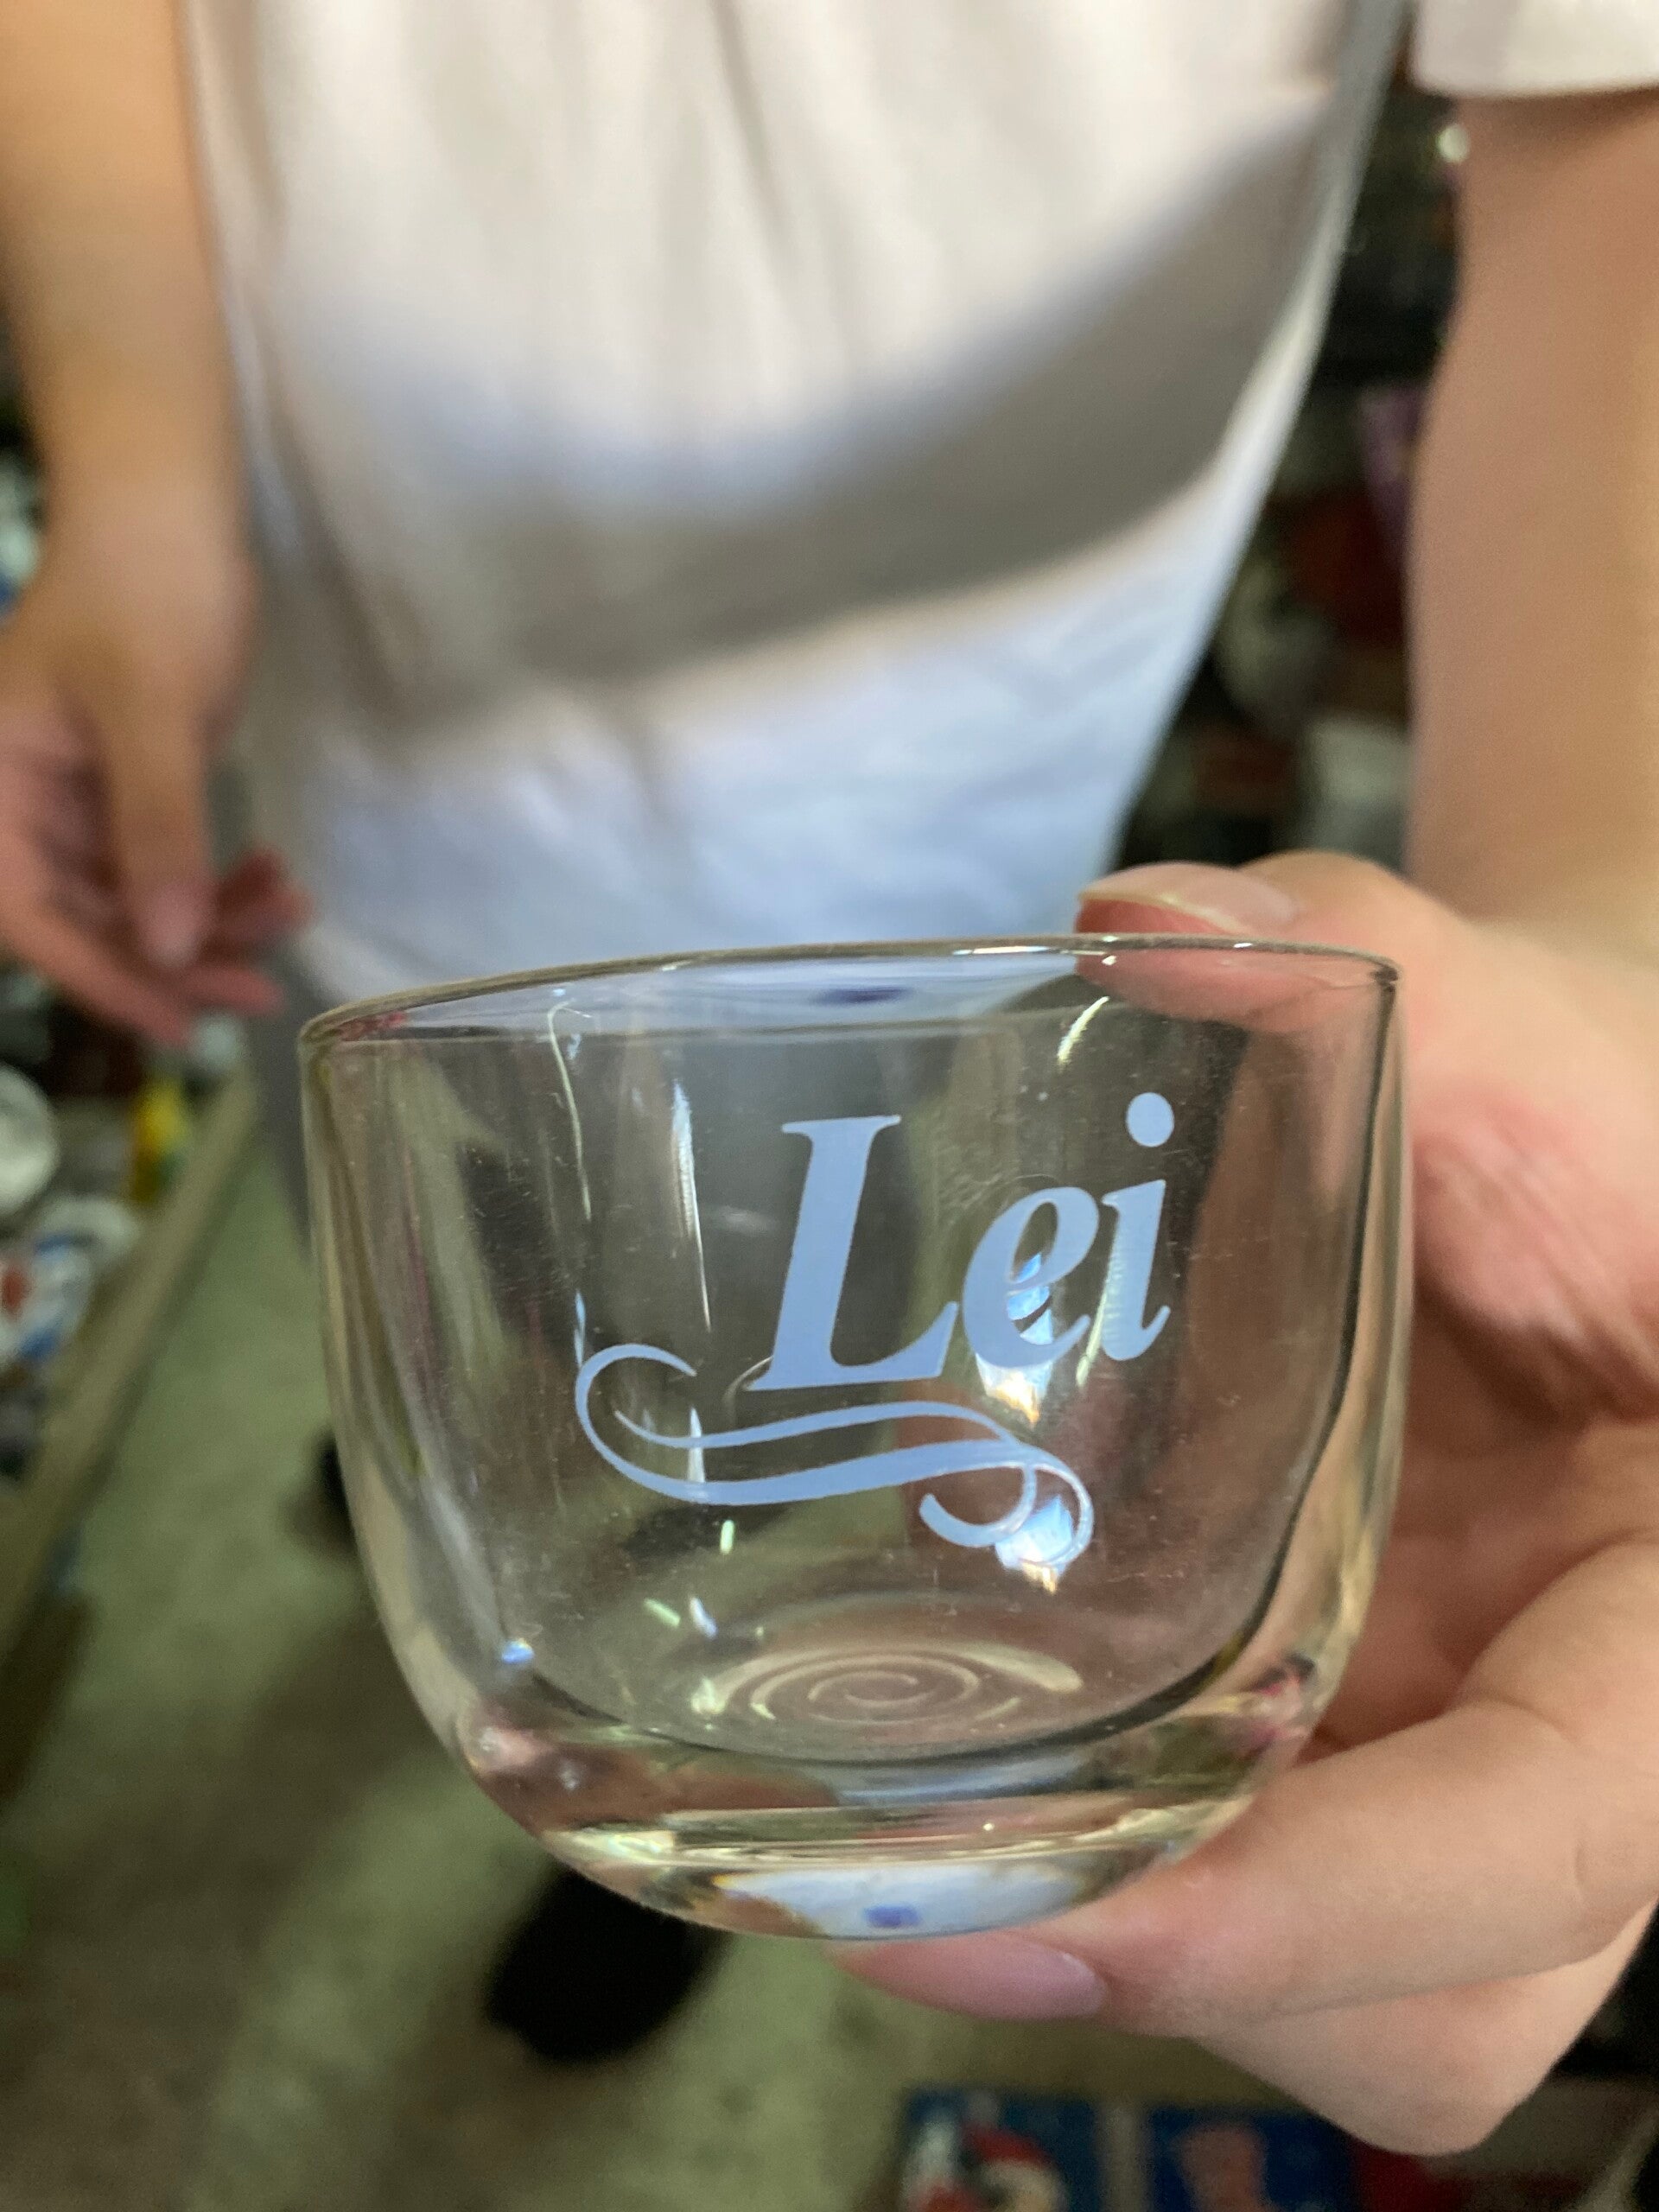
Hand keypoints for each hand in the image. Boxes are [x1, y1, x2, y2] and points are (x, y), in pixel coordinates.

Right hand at [0, 493, 307, 1042]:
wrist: (171, 516)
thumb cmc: (146, 592)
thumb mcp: (153, 713)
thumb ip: (156, 830)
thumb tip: (166, 948)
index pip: (29, 913)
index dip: (102, 977)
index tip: (175, 1025)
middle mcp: (21, 806)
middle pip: (88, 920)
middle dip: (175, 956)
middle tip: (258, 989)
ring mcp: (75, 805)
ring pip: (137, 902)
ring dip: (212, 921)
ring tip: (289, 912)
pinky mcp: (127, 796)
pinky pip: (166, 867)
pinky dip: (220, 884)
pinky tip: (278, 884)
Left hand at [841, 855, 1658, 2152]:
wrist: (1574, 1174)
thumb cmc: (1597, 1118)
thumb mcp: (1526, 1037)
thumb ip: (1362, 966)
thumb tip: (1131, 927)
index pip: (1550, 1836)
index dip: (1331, 1906)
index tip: (1082, 1908)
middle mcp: (1581, 1737)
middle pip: (1417, 1996)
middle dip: (1168, 1966)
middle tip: (882, 1883)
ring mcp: (1457, 1762)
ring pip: (1312, 1986)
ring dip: (1099, 1939)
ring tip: (865, 1837)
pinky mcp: (1357, 1745)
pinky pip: (1237, 1888)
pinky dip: (1087, 1862)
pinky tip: (916, 1752)